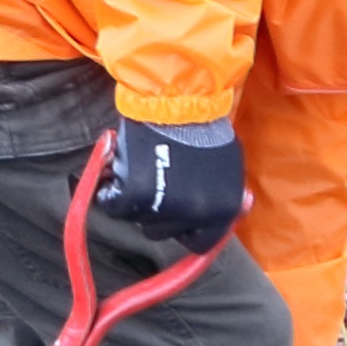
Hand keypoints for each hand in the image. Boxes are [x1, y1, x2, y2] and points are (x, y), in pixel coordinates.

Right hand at [98, 114, 240, 249]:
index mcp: (222, 212)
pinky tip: (114, 173)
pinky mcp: (136, 194)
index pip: (199, 243)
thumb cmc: (204, 129)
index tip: (175, 217)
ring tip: (138, 170)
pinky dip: (110, 192)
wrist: (180, 102)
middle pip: (163, 232)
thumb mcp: (227, 168)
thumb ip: (224, 194)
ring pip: (138, 219)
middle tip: (155, 182)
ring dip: (134, 200)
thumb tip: (236, 208)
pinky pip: (114, 205)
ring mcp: (164, 207)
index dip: (184, 230)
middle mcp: (195, 215)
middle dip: (156, 212)